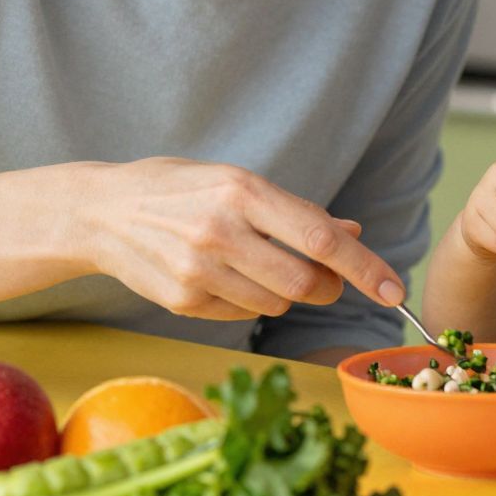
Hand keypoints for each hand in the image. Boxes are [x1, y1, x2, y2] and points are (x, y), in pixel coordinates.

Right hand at [74, 159, 401, 320]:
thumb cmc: (180, 189)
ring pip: (277, 304)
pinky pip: (245, 315)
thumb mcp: (236, 181)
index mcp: (242, 190)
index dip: (365, 268)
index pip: (321, 238)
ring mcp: (200, 270)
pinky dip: (250, 302)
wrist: (100, 212)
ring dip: (285, 293)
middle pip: (305, 282)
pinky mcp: (184, 301)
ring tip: (256, 265)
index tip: (394, 289)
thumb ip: (296, 211)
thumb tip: (353, 233)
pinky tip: (225, 276)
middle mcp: (221, 231)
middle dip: (327, 286)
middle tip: (323, 278)